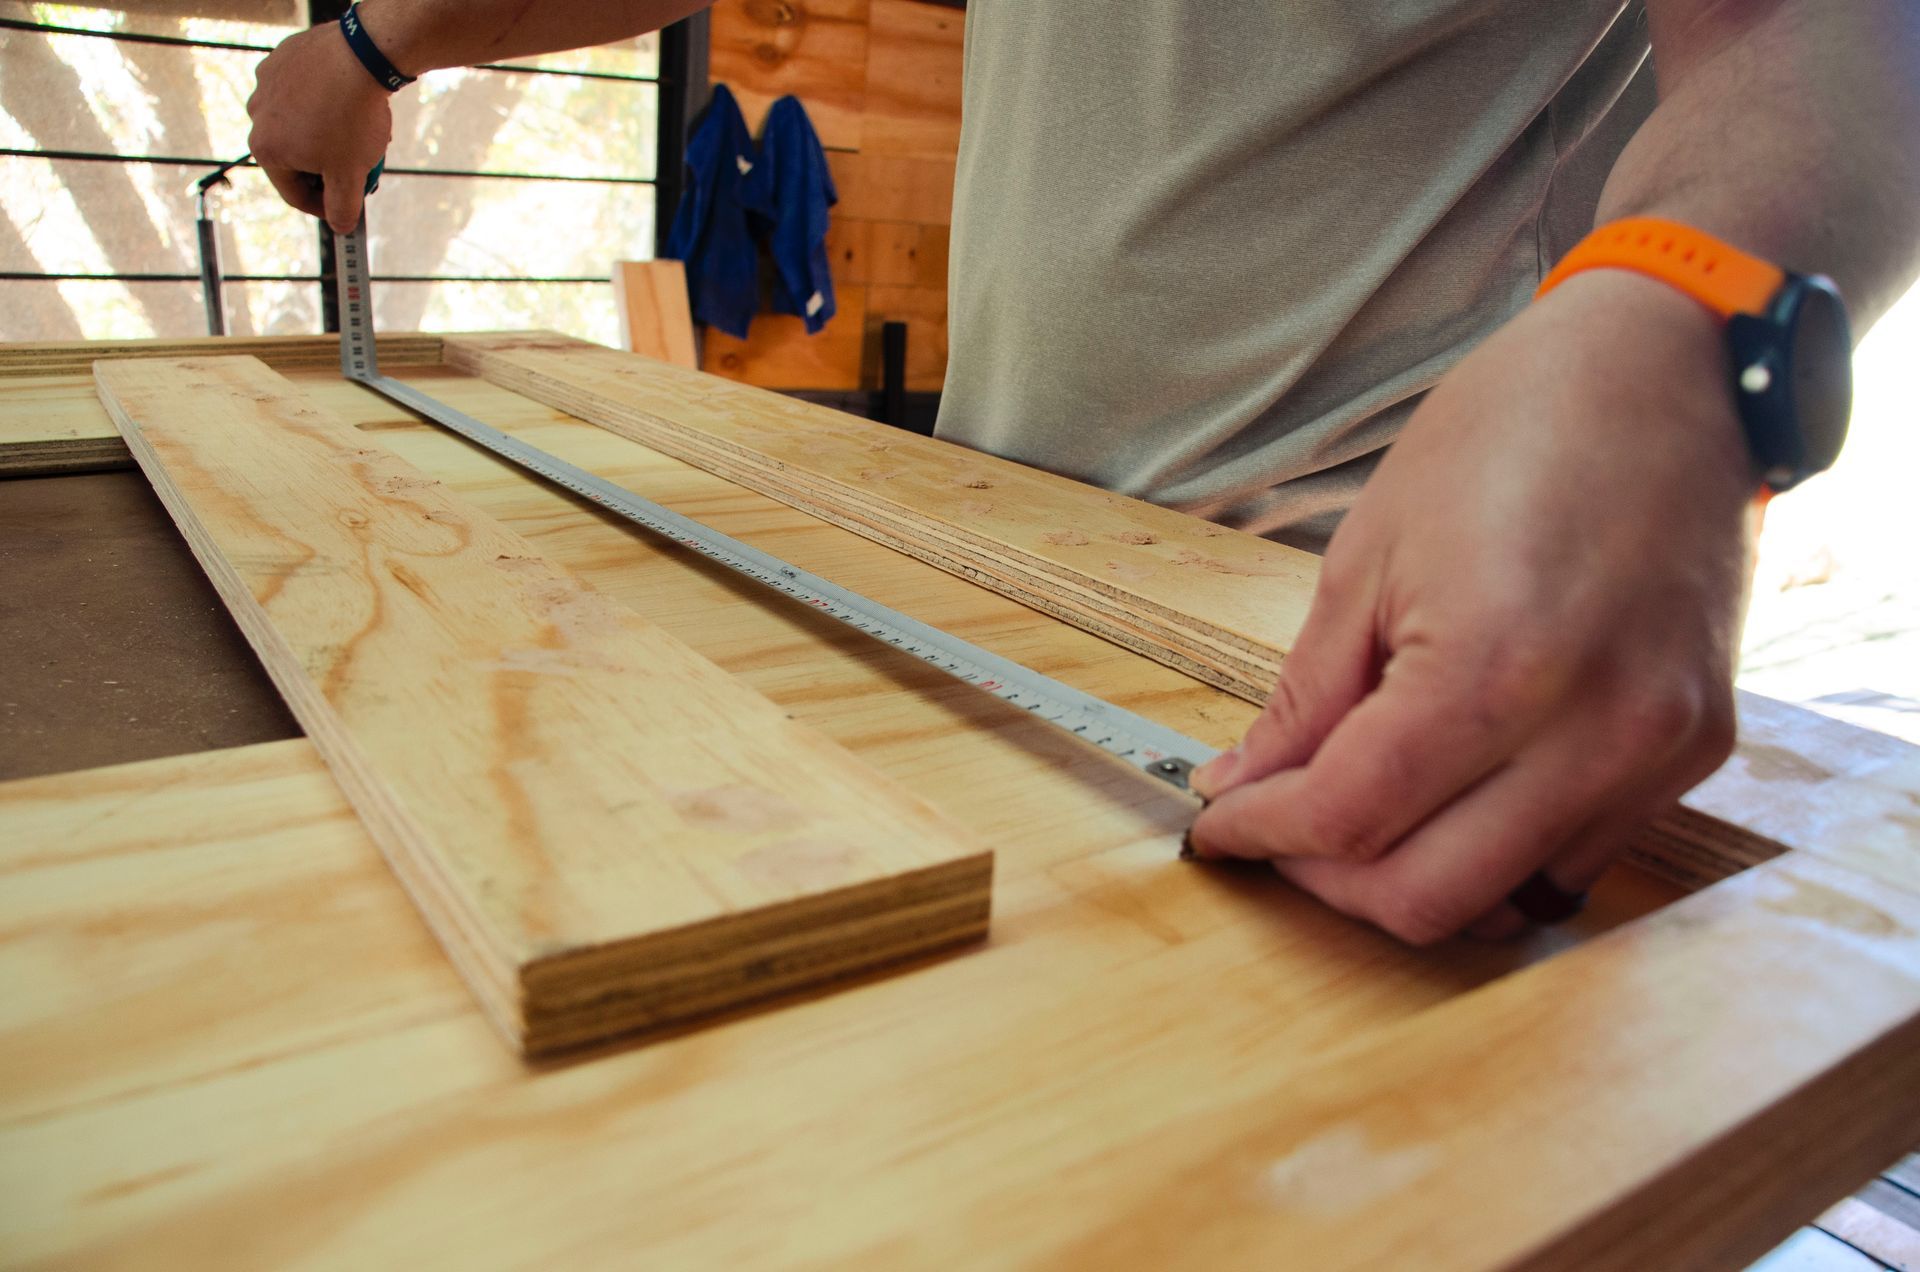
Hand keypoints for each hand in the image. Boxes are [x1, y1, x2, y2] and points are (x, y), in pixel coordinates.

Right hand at [247, 21, 394, 233]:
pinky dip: (323, 102)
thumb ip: (343, 207)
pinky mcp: (283, 59)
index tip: (349, 207)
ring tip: (359, 132)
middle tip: (359, 168)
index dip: (326, 207)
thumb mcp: (350, 175)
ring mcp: (267, 84)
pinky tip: (348, 101)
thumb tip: (340, 227)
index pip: (294, 194)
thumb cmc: (351, 120)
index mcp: (266, 150)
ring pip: (300, 123)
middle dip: (329, 167)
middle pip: (296, 158)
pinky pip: (304, 91)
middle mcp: (257, 116)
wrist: (360, 57)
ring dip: (326, 135)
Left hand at [1187, 270, 1754, 942]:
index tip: (1219, 827)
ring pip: (1507, 901)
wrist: (1662, 369)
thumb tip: (1245, 787)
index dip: (1264, 835)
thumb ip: (1305, 700)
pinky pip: (1575, 859)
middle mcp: (1594, 732)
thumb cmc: (1506, 434)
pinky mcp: (1697, 752)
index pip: (1351, 818)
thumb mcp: (1367, 558)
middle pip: (1427, 898)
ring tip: (1363, 812)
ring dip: (1414, 878)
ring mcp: (1657, 751)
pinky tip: (1454, 792)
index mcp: (1495, 668)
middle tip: (1279, 830)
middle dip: (1327, 881)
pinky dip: (1496, 854)